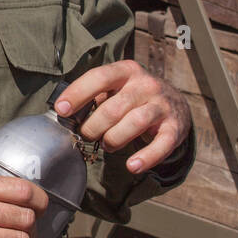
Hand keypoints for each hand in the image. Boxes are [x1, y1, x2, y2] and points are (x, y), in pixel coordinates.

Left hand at [54, 61, 191, 174]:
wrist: (176, 103)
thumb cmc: (134, 97)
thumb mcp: (117, 87)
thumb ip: (94, 95)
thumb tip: (64, 111)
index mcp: (126, 71)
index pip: (100, 77)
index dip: (78, 93)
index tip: (61, 109)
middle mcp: (146, 85)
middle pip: (114, 107)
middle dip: (93, 126)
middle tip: (87, 135)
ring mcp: (162, 106)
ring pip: (135, 123)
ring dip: (114, 139)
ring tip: (107, 145)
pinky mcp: (175, 128)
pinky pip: (162, 144)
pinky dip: (147, 157)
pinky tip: (132, 166)